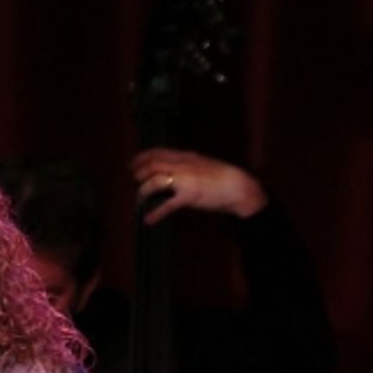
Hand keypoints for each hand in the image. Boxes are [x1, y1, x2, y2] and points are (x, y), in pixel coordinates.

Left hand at [131, 148, 267, 224]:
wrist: (240, 187)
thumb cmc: (222, 178)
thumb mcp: (201, 164)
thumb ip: (186, 166)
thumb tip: (170, 172)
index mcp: (186, 156)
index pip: (158, 152)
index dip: (141, 157)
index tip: (132, 163)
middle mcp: (183, 165)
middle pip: (152, 165)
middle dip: (138, 173)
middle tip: (132, 182)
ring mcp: (186, 179)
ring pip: (155, 181)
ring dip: (143, 191)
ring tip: (139, 200)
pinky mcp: (189, 196)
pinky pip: (167, 205)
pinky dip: (155, 213)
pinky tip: (148, 220)